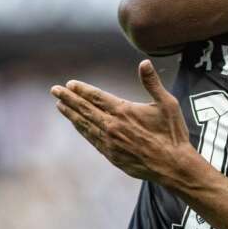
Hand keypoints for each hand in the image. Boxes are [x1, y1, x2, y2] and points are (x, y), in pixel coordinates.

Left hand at [50, 60, 193, 182]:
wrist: (172, 165)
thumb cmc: (172, 133)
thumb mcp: (167, 104)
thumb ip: (152, 83)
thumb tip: (144, 63)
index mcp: (124, 111)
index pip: (97, 97)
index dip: (82, 90)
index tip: (70, 84)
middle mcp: (113, 126)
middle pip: (85, 109)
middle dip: (69, 99)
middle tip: (55, 90)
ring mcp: (110, 142)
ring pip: (85, 125)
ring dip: (71, 114)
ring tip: (59, 105)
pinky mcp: (111, 155)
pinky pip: (92, 139)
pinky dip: (82, 130)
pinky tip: (76, 125)